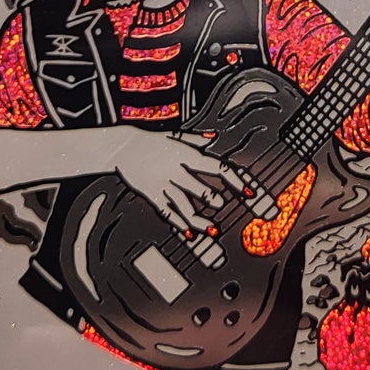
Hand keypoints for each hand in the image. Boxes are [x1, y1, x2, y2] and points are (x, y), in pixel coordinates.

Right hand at [110, 128, 244, 239]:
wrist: (123, 147)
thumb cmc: (150, 141)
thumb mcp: (175, 136)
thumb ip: (196, 139)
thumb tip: (213, 137)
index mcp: (186, 155)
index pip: (216, 167)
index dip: (233, 179)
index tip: (246, 189)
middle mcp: (176, 171)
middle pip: (199, 187)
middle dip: (212, 198)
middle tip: (222, 206)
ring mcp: (164, 185)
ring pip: (184, 204)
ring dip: (199, 219)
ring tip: (212, 229)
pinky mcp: (152, 195)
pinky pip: (167, 212)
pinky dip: (178, 223)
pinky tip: (189, 233)